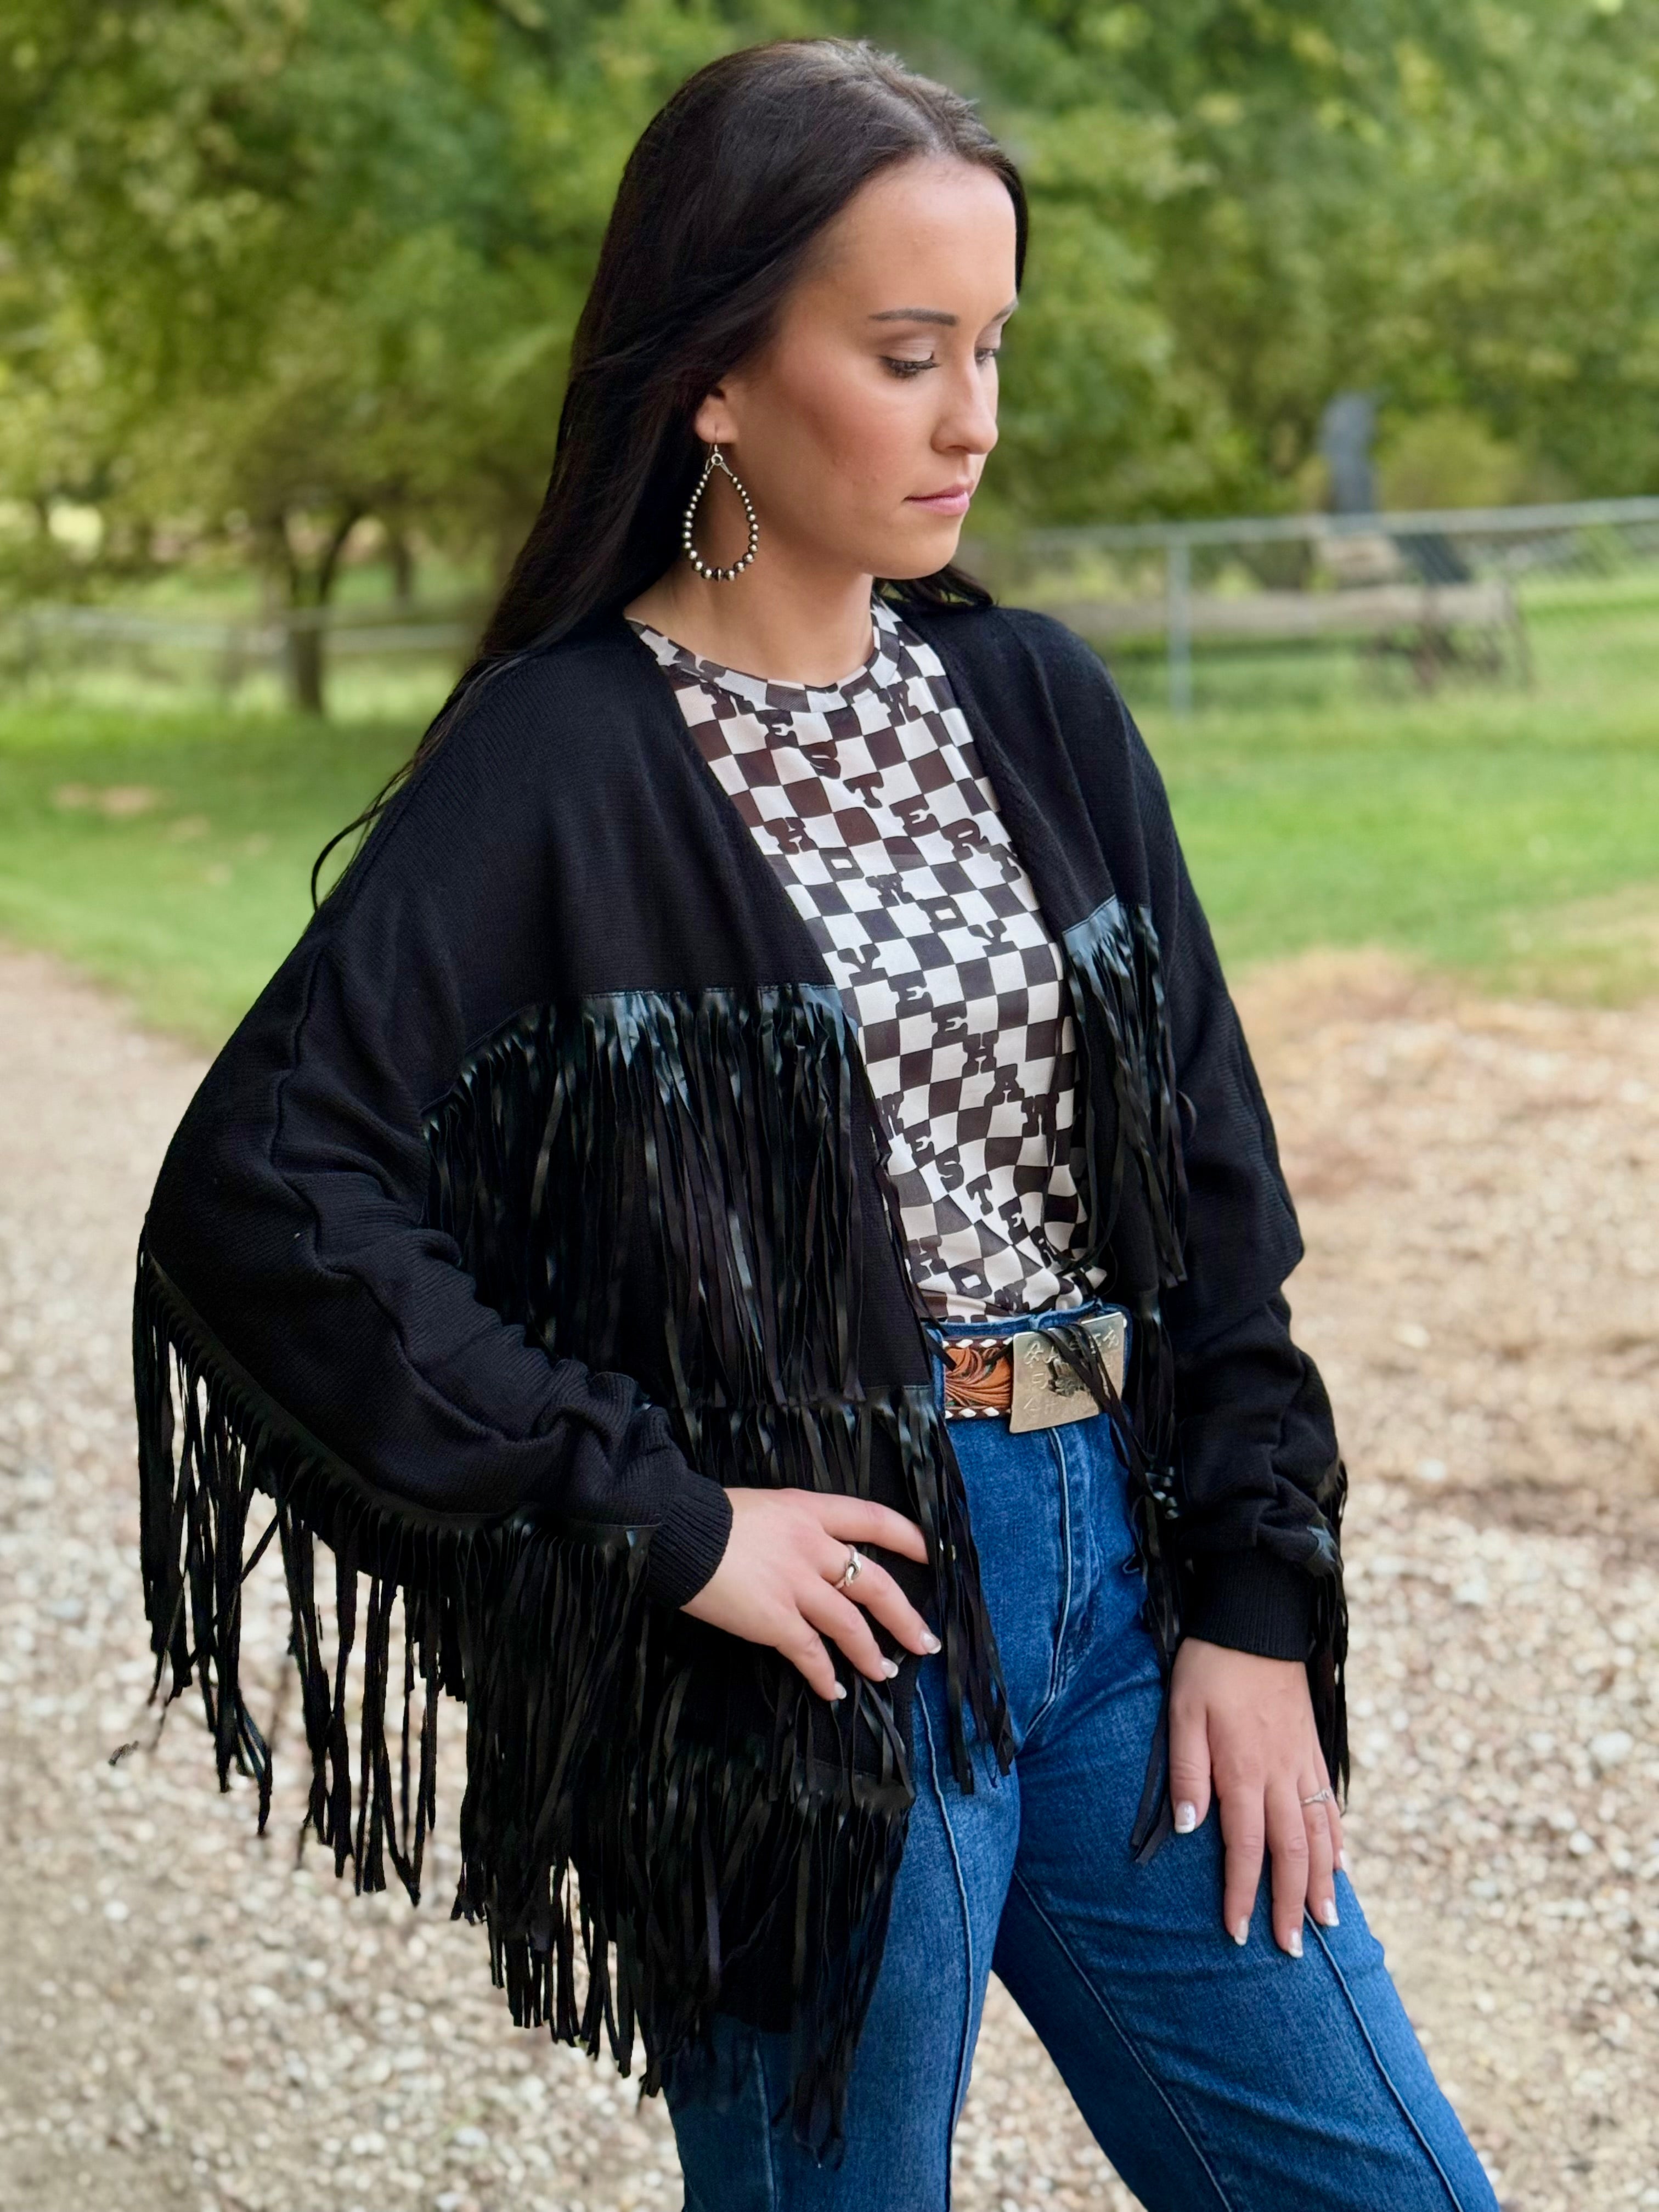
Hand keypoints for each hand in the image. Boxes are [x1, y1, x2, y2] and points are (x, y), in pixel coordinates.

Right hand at [680, 1488, 939, 1700]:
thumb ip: (795, 1529)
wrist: (673, 1530)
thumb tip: (812, 1558)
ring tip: (884, 1671)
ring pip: (851, 1624)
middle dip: (905, 1616)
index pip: (874, 1519)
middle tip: (924, 1641)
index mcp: (810, 1510)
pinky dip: (825, 1676)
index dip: (910, 1538)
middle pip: (876, 1583)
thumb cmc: (709, 1518)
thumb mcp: (765, 1507)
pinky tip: (833, 1691)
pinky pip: (811, 1654)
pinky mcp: (775, 1620)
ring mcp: (796, 1584)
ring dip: (871, 1653)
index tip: (934, 1555)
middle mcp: (812, 1546)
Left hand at [1168, 1636, 1343, 1955]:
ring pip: (1319, 1834)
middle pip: (1292, 1853)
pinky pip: (1329, 1803)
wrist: (1255, 1619)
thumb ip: (1188, 1770)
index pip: (1247, 1849)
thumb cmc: (1209, 1665)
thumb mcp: (1182, 1712)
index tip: (1240, 1934)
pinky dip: (1337, 1838)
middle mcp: (1280, 1774)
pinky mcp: (1312, 1747)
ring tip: (1327, 1922)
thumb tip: (1192, 1828)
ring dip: (1322, 1881)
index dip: (1244, 1895)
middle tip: (1293, 1949)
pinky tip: (1341, 1862)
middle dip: (1291, 1904)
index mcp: (1245, 1771)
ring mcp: (1302, 1762)